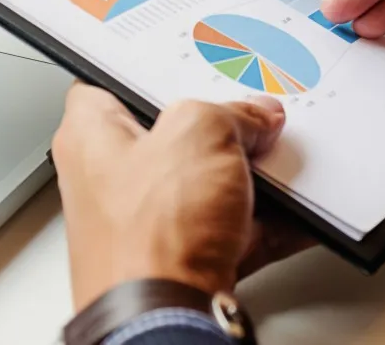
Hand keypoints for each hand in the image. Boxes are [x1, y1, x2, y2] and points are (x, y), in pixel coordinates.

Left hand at [52, 83, 286, 310]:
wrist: (165, 321)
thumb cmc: (150, 236)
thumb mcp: (200, 131)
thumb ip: (232, 111)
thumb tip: (254, 117)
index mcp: (91, 136)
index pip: (110, 83)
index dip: (153, 72)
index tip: (193, 66)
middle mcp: (111, 181)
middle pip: (173, 136)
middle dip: (219, 130)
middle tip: (252, 121)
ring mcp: (147, 225)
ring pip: (206, 185)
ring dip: (247, 179)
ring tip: (279, 167)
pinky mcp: (181, 262)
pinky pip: (229, 230)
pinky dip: (262, 223)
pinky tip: (293, 214)